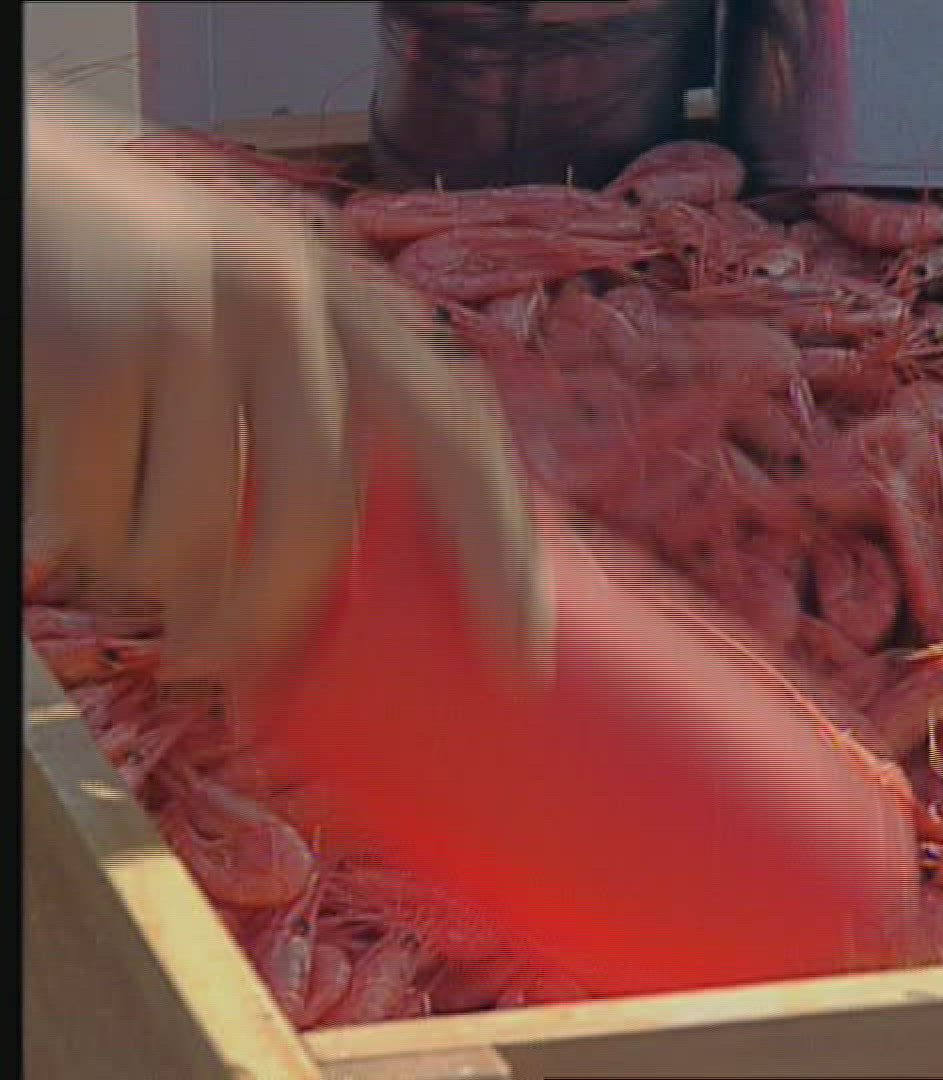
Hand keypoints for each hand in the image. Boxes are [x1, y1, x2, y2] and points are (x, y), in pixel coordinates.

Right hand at [24, 90, 550, 682]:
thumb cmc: (133, 294)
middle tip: (221, 668)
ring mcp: (188, 315)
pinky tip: (66, 486)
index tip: (519, 653)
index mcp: (346, 303)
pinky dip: (80, 536)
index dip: (501, 550)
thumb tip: (309, 649)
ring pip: (198, 537)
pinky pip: (100, 516)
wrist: (1, 183)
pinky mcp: (86, 346)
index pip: (460, 435)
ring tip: (119, 537)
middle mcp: (286, 297)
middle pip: (320, 513)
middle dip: (270, 620)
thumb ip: (297, 432)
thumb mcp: (247, 332)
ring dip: (149, 579)